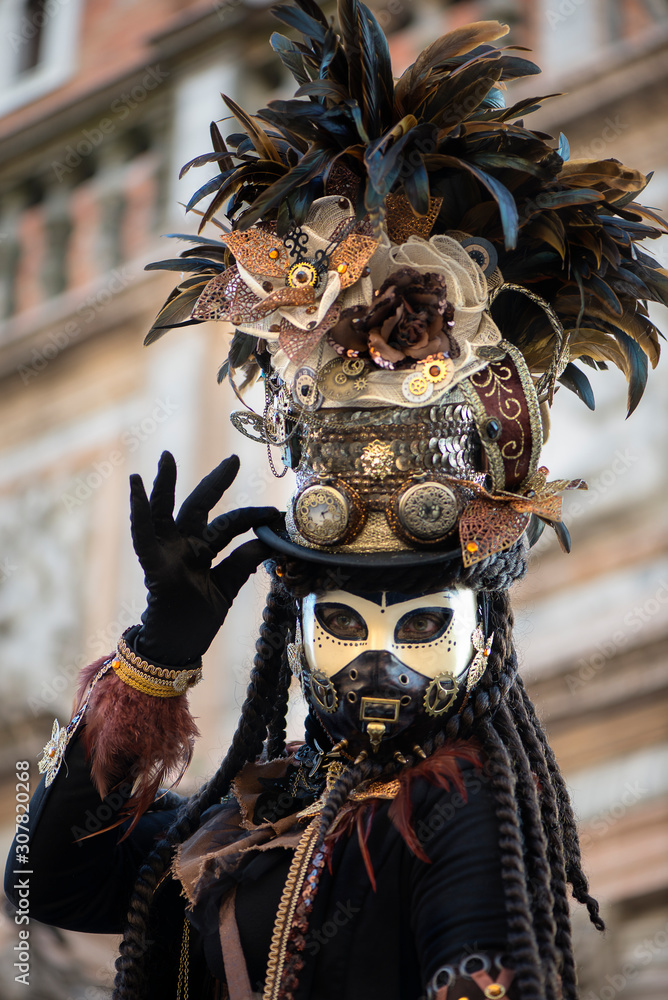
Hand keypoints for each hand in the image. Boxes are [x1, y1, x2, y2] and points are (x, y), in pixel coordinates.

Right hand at [129, 451, 277, 664]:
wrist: (179, 649)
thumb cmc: (198, 621)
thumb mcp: (228, 586)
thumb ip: (243, 562)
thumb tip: (267, 540)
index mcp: (202, 551)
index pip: (229, 525)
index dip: (252, 516)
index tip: (275, 511)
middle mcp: (184, 547)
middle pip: (199, 506)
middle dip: (215, 482)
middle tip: (233, 458)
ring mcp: (167, 554)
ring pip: (165, 513)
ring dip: (165, 485)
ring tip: (166, 458)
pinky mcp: (155, 567)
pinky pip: (144, 537)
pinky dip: (139, 512)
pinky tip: (137, 488)